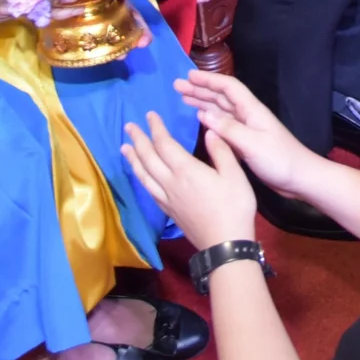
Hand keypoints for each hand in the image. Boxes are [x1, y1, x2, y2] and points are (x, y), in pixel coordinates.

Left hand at [122, 111, 257, 248]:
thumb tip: (209, 131)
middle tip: (129, 126)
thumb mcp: (234, 175)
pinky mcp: (168, 211)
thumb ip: (221, 151)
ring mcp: (167, 198)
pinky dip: (141, 178)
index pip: (165, 144)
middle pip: (149, 158)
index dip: (156, 128)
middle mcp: (170, 183)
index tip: (150, 115)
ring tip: (124, 148)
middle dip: (138, 140)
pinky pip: (148, 189)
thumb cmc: (234, 206)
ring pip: (144, 175)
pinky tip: (141, 175)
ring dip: (134, 159)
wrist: (224, 244)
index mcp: (186, 170)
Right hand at [171, 69, 320, 197]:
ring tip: (183, 97)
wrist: (299, 178)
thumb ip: (229, 129)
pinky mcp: (245, 141)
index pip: (228, 87)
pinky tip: (199, 117)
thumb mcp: (253, 144)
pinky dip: (209, 118)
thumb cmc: (279, 160)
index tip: (188, 76)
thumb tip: (203, 113)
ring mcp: (246, 128)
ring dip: (202, 101)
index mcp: (252, 110)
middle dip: (200, 89)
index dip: (208, 79)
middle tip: (177, 86)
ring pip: (220, 109)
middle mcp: (248, 115)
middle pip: (221, 96)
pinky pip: (222, 124)